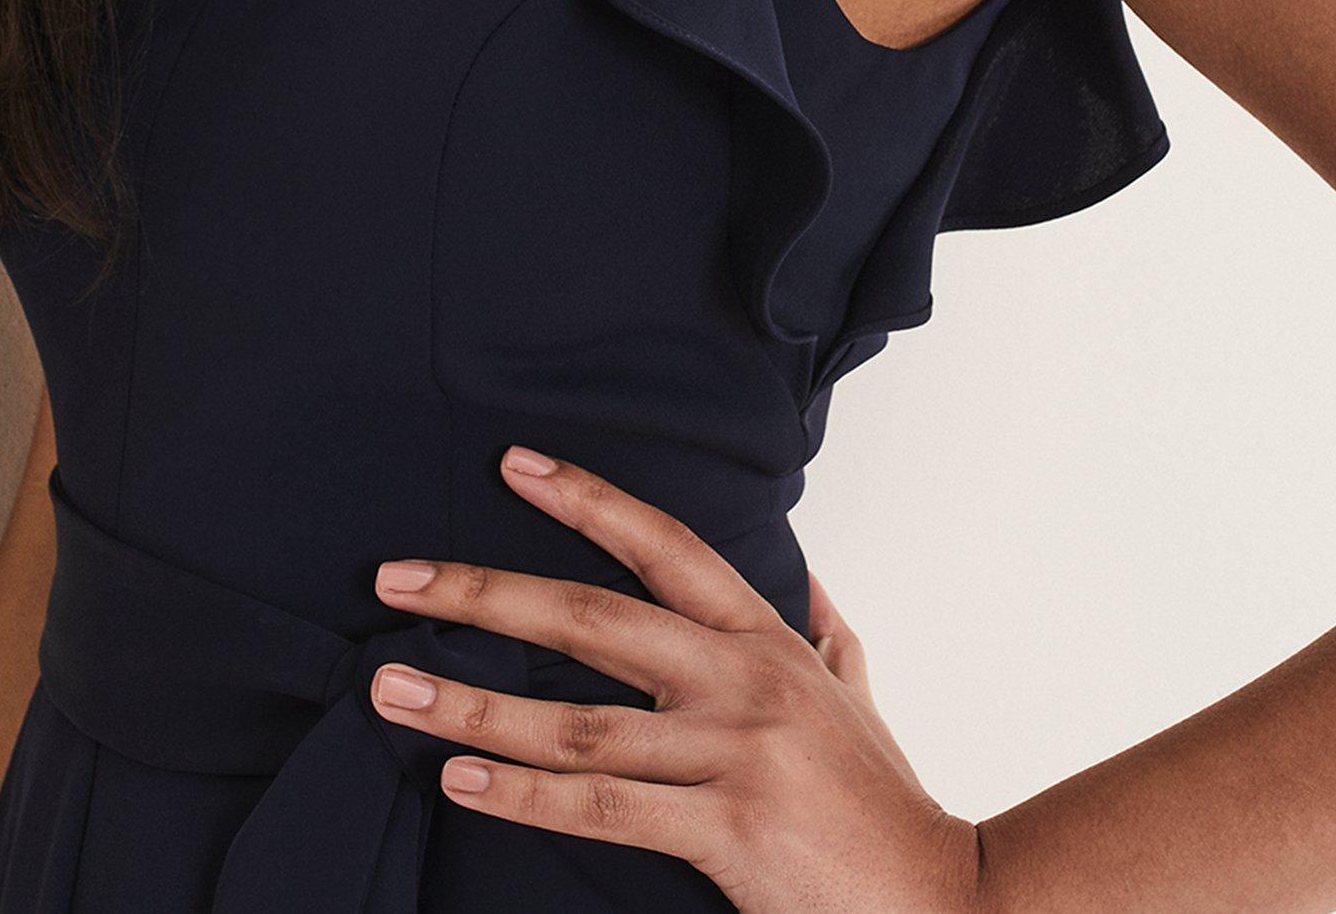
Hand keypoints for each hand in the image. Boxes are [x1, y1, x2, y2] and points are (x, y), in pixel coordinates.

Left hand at [369, 444, 984, 911]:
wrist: (942, 900)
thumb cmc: (885, 802)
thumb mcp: (856, 695)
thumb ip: (823, 633)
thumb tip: (805, 580)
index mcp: (762, 638)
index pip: (664, 544)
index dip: (587, 499)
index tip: (513, 464)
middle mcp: (740, 679)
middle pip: (591, 617)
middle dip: (483, 590)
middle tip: (395, 578)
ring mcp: (731, 752)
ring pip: (578, 722)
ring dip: (474, 701)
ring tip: (393, 689)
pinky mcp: (724, 829)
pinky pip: (602, 807)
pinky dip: (522, 791)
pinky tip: (462, 776)